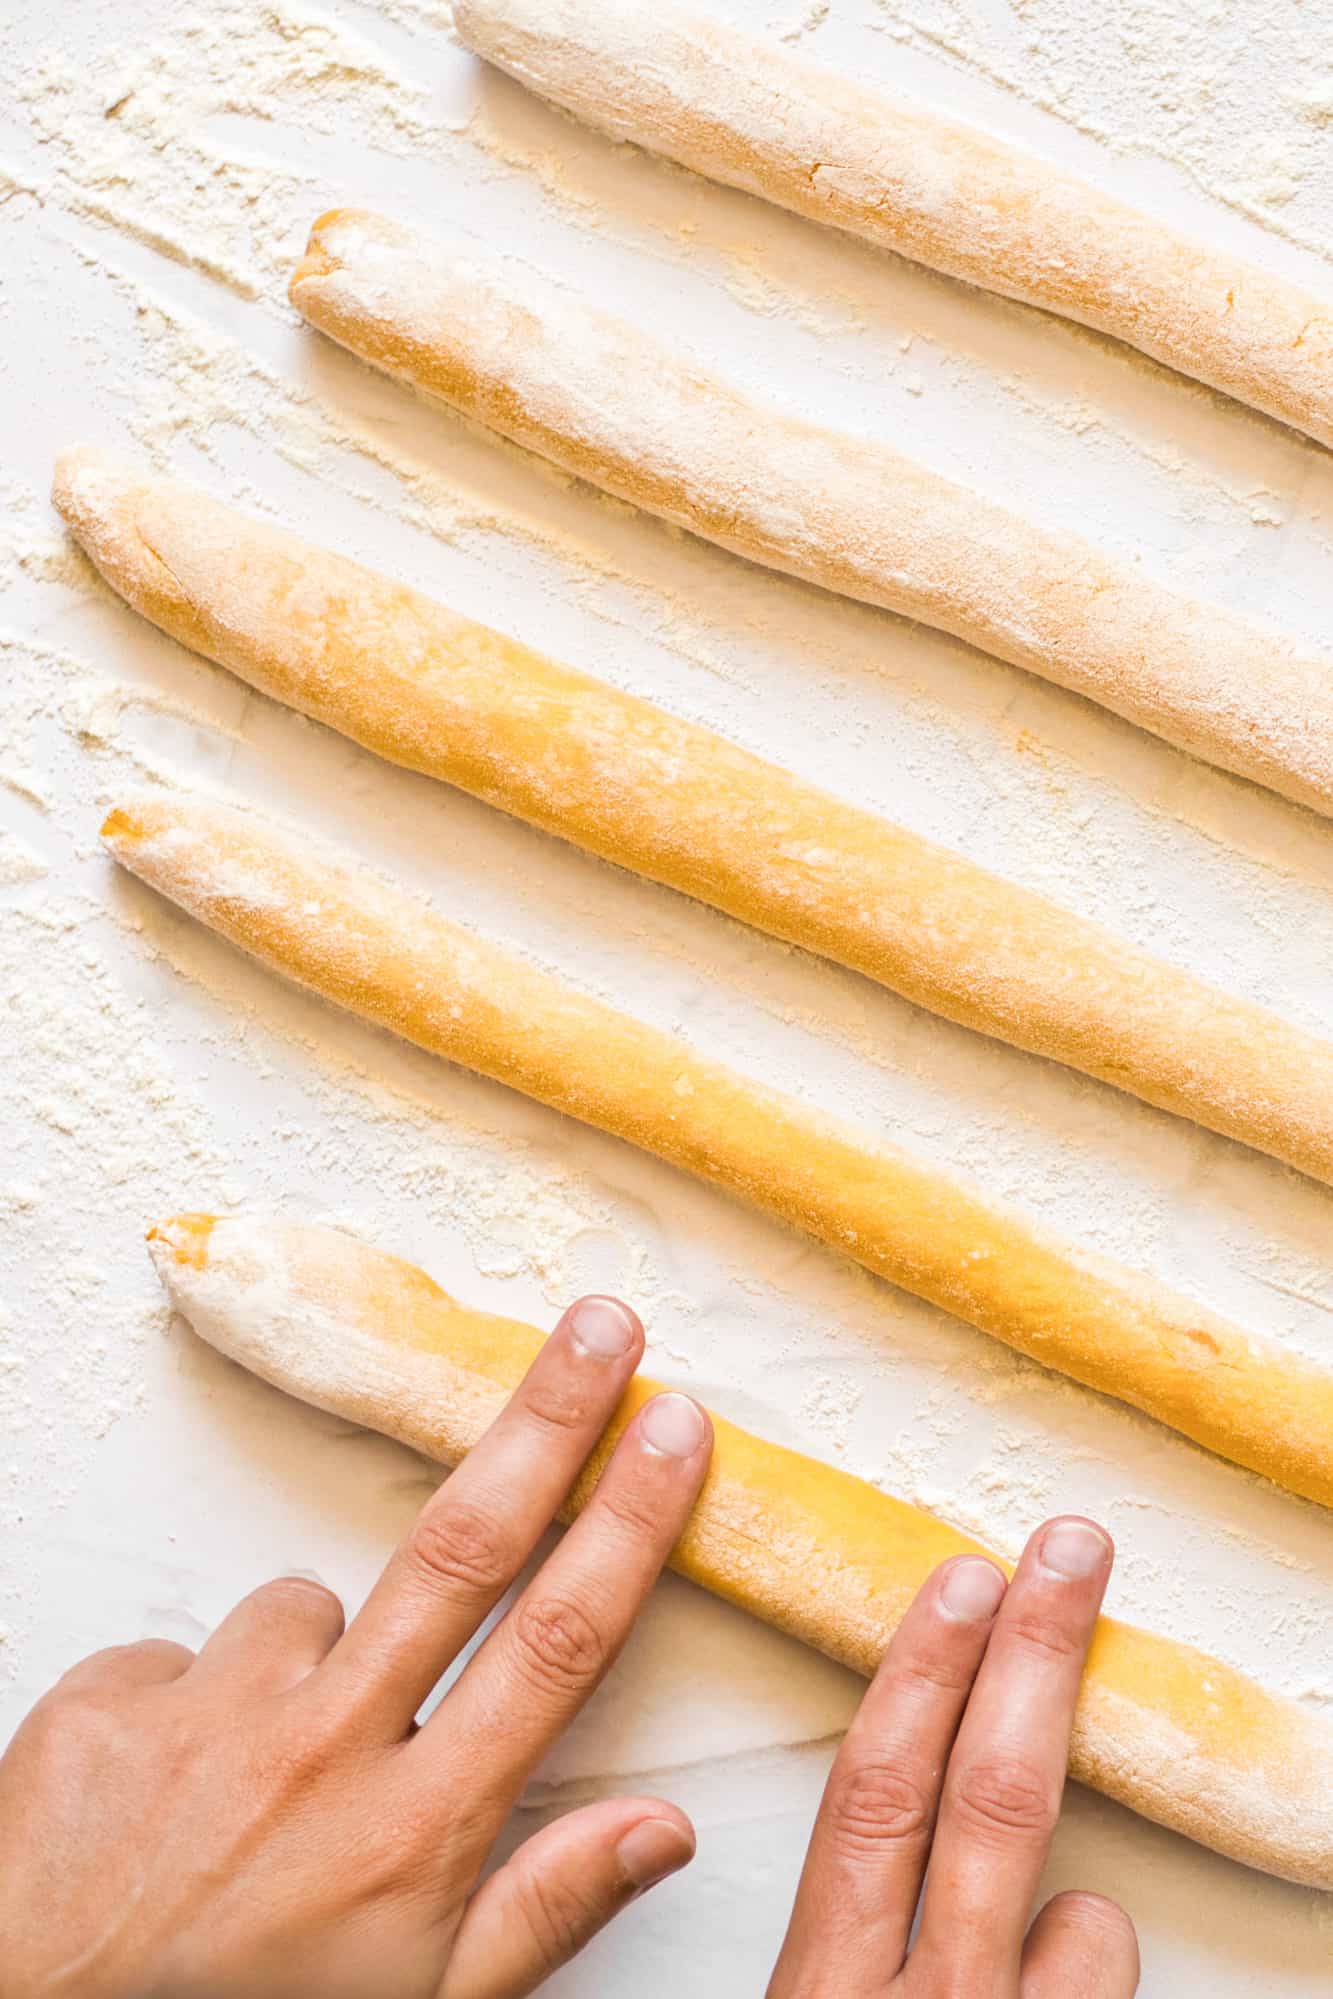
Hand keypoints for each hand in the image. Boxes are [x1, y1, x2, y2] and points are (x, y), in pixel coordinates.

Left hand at [0, 1296, 711, 1997]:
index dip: (628, 1523)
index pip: (556, 1645)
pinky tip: (166, 1795)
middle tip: (597, 1323)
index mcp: (411, 1833)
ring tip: (264, 1781)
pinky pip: (180, 1658)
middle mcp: (319, 1756)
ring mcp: (207, 1720)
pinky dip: (192, 1708)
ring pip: (303, 1613)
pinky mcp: (106, 1703)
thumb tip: (662, 1827)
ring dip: (309, 1664)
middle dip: (546, 1422)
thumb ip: (542, 1911)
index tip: (674, 1426)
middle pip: (463, 1549)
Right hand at [768, 1517, 1138, 1997]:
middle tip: (1068, 1553)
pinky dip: (1088, 1961)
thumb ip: (850, 1953)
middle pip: (983, 1801)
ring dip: (1082, 1878)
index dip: (923, 1674)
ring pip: (1076, 1907)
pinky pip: (1101, 1976)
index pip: (874, 1796)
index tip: (964, 1578)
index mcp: (820, 1991)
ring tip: (1055, 1888)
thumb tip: (894, 1862)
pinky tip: (1060, 1991)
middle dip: (1032, 1658)